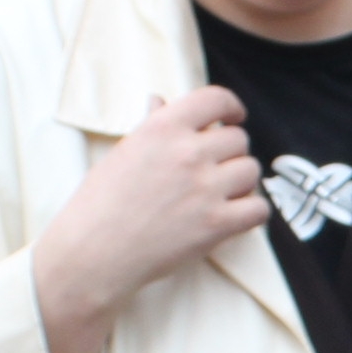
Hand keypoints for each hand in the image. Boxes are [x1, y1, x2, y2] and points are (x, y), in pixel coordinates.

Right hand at [33, 88, 262, 352]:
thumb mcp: (123, 152)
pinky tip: (234, 215)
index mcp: (163, 128)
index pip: (216, 99)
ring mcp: (205, 189)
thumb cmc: (100, 204)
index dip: (231, 107)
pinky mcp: (216, 224)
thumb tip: (161, 101)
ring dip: (242, 182)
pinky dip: (252, 212)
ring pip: (251, 171)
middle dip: (230, 152)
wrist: (92, 253)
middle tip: (215, 168)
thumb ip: (151, 125)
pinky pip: (259, 208)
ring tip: (221, 194)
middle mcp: (188, 153)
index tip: (234, 117)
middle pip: (239, 139)